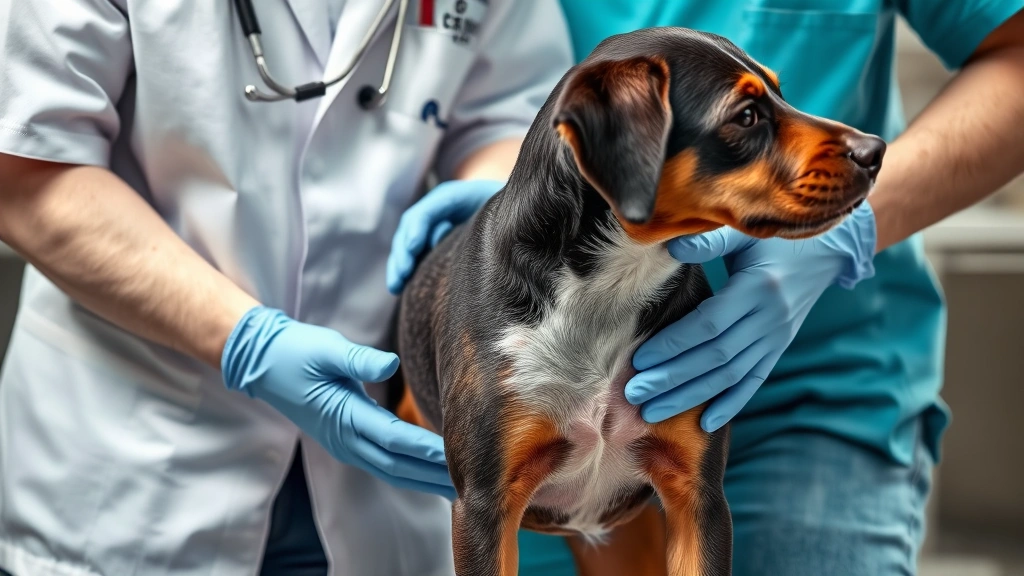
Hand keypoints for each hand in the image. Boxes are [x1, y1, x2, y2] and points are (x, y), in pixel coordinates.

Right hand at [221, 307, 455, 499]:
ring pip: (391, 470)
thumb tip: (389, 363)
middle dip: (433, 475)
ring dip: (423, 479)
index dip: (425, 449)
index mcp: (343, 416)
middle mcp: (345, 438)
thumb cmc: (297, 351)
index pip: (393, 439)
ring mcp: (344, 444)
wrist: (264, 363)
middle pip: (397, 465)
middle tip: (471, 484)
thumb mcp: (326, 347)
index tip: (456, 456)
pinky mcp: (347, 441)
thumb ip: (358, 358)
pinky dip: (409, 472)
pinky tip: (430, 474)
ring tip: (457, 488)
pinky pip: (383, 463)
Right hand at [386, 179, 503, 293]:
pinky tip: (400, 287)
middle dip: (403, 250)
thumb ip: (491, 226)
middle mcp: (440, 207)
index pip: (430, 209)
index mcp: (457, 196)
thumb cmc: (513, 216)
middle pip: (412, 224)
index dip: (419, 226)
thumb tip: (470, 244)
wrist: (516, 218)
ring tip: (395, 286)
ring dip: (400, 263)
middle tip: (401, 275)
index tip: (415, 246)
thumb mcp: (503, 217)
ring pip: (407, 240)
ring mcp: (435, 222)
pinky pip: (414, 253)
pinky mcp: (434, 240)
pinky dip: (406, 268)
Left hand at [625, 203, 877, 431]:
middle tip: (634, 393)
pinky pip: (753, 381)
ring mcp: (776, 338)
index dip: (674, 343)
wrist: (825, 249)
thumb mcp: (744, 231)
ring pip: (730, 376)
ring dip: (690, 397)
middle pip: (715, 357)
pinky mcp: (779, 349)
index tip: (640, 359)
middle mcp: (768, 318)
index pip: (709, 324)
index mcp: (756, 287)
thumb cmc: (772, 236)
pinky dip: (730, 404)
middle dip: (672, 378)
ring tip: (652, 411)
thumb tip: (672, 245)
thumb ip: (710, 239)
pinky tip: (704, 423)